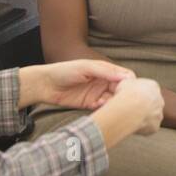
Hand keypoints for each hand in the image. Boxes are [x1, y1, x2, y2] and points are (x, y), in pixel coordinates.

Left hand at [19, 59, 134, 109]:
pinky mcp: (90, 104)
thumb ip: (106, 71)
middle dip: (123, 95)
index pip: (124, 77)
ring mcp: (97, 93)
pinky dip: (103, 108)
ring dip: (113, 102)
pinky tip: (98, 104)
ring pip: (113, 100)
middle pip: (121, 90)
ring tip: (108, 101)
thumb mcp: (86, 67)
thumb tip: (127, 77)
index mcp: (105, 70)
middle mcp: (103, 82)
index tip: (129, 88)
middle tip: (122, 99)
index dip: (129, 83)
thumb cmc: (65, 70)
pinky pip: (102, 108)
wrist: (45, 84)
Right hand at [110, 78, 164, 133]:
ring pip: (152, 116)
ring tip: (131, 118)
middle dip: (143, 106)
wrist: (130, 109)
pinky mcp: (155, 126)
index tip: (131, 98)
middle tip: (132, 109)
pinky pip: (149, 127)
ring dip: (144, 117)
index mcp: (153, 87)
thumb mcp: (126, 81)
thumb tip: (128, 85)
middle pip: (152, 103)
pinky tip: (133, 125)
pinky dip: (143, 128)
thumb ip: (131, 83)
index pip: (148, 90)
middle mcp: (159, 100)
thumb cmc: (127, 95)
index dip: (138, 95)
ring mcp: (158, 114)